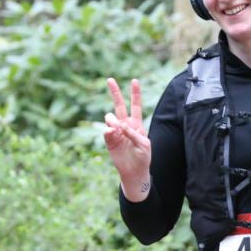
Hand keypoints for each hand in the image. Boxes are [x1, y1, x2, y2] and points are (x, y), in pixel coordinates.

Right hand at [103, 78, 151, 198]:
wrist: (135, 171)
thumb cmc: (143, 157)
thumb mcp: (144, 145)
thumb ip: (134, 134)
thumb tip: (119, 126)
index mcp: (137, 124)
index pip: (136, 105)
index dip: (135, 93)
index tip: (134, 80)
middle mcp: (125, 125)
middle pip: (119, 105)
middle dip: (115, 92)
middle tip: (110, 79)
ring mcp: (116, 132)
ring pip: (110, 117)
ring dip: (113, 120)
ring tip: (118, 129)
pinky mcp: (109, 140)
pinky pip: (106, 131)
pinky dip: (109, 130)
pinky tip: (113, 133)